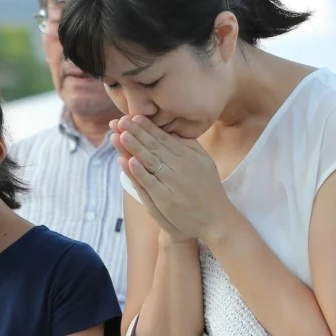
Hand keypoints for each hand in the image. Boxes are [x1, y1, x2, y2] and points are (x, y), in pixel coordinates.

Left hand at [110, 115, 236, 245]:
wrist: (215, 220)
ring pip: (150, 162)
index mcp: (187, 155)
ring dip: (134, 148)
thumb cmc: (207, 189)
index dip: (147, 126)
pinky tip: (129, 162)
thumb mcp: (203, 162)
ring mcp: (172, 183)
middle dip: (136, 132)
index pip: (163, 137)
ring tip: (121, 135)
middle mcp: (180, 166)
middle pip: (154, 146)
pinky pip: (150, 183)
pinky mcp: (166, 200)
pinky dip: (139, 172)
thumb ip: (189, 146)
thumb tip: (172, 130)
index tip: (133, 115)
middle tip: (121, 120)